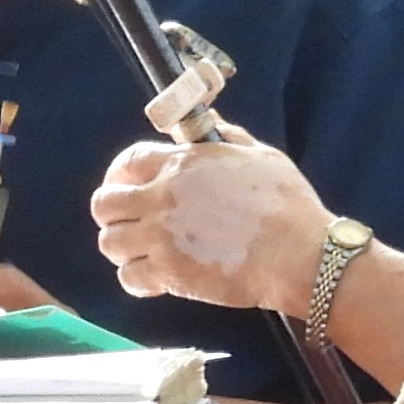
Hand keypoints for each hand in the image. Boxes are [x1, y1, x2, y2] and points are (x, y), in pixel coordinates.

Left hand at [90, 130, 330, 311]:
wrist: (299, 254)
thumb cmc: (286, 204)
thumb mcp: (260, 156)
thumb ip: (227, 137)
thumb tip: (209, 124)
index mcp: (182, 164)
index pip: (128, 161)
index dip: (119, 174)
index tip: (124, 185)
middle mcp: (162, 197)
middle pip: (104, 204)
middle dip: (111, 213)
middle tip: (128, 223)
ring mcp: (161, 237)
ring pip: (110, 242)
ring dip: (122, 247)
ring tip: (141, 252)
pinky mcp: (168, 274)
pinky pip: (129, 277)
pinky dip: (136, 279)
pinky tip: (154, 279)